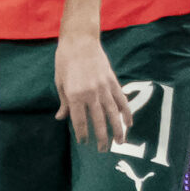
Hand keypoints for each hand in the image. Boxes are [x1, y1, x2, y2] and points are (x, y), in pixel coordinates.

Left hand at [53, 32, 130, 148]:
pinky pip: (121, 100)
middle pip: (98, 121)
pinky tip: (129, 123)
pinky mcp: (112, 81)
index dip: (82, 134)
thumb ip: (64, 102)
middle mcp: (91, 93)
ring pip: (113, 114)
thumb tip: (61, 118)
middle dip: (101, 138)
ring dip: (117, 130)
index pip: (79, 121)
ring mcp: (103, 87)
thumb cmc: (65, 60)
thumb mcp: (60, 82)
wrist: (80, 40)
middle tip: (102, 150)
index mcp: (75, 95)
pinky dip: (126, 112)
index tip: (84, 142)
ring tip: (120, 143)